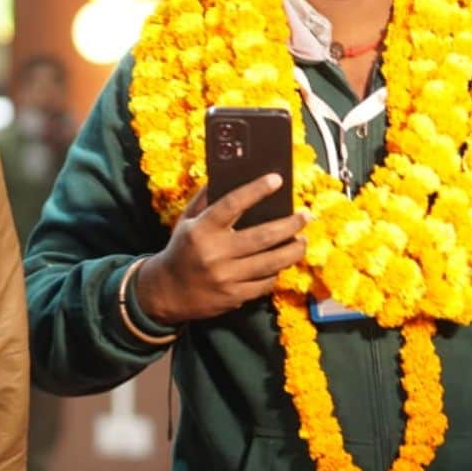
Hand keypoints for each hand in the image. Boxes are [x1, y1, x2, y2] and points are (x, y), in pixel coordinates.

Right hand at [134, 174, 307, 325]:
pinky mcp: (234, 296)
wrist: (166, 292)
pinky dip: (276, 272)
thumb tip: (228, 174)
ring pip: (270, 263)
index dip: (256, 190)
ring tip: (303, 241)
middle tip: (305, 216)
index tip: (277, 180)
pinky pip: (264, 283)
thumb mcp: (186, 221)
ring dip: (293, 251)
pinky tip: (282, 263)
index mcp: (202, 229)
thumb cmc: (181, 250)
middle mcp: (215, 253)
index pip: (232, 204)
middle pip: (262, 236)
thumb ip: (205, 199)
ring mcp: (226, 277)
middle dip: (290, 225)